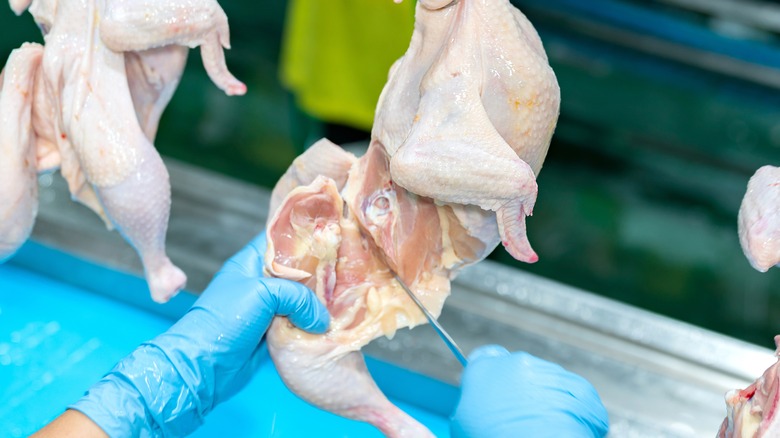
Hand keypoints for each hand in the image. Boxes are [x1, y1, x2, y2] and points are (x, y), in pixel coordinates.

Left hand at [69, 232, 329, 436]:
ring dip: (319, 303)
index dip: (305, 236)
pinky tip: (332, 323)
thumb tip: (322, 318)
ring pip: (301, 299)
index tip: (333, 234)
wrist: (204, 367)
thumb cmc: (224, 321)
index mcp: (251, 262)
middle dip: (320, 272)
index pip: (281, 239)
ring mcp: (267, 308)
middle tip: (348, 269)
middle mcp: (260, 282)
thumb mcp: (262, 294)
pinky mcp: (273, 332)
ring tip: (347, 297)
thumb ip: (298, 296)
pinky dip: (313, 324)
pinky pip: (299, 323)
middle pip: (297, 271)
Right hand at [451, 345, 608, 437]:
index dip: (489, 377)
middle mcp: (517, 364)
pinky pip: (573, 395)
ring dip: (545, 400)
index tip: (492, 391)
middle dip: (520, 392)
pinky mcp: (578, 387)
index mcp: (484, 369)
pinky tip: (561, 429)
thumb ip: (471, 403)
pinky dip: (570, 411)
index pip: (484, 358)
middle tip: (517, 421)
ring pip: (546, 382)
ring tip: (541, 429)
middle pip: (517, 373)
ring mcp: (550, 373)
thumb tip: (476, 407)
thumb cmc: (495, 437)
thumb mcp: (463, 423)